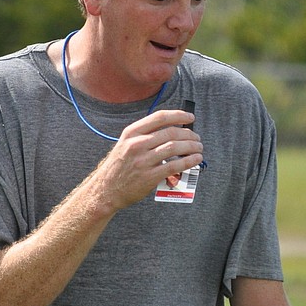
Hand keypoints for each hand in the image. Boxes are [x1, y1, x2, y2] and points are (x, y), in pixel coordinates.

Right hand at [87, 109, 202, 211]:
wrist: (106, 189)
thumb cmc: (119, 166)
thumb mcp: (126, 143)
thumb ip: (145, 134)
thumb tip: (172, 129)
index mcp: (132, 133)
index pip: (160, 118)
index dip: (178, 115)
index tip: (190, 117)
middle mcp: (137, 144)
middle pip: (170, 133)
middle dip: (189, 134)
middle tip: (197, 138)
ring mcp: (143, 161)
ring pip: (174, 148)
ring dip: (191, 147)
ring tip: (199, 148)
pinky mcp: (149, 176)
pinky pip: (174, 166)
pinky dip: (189, 161)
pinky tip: (196, 160)